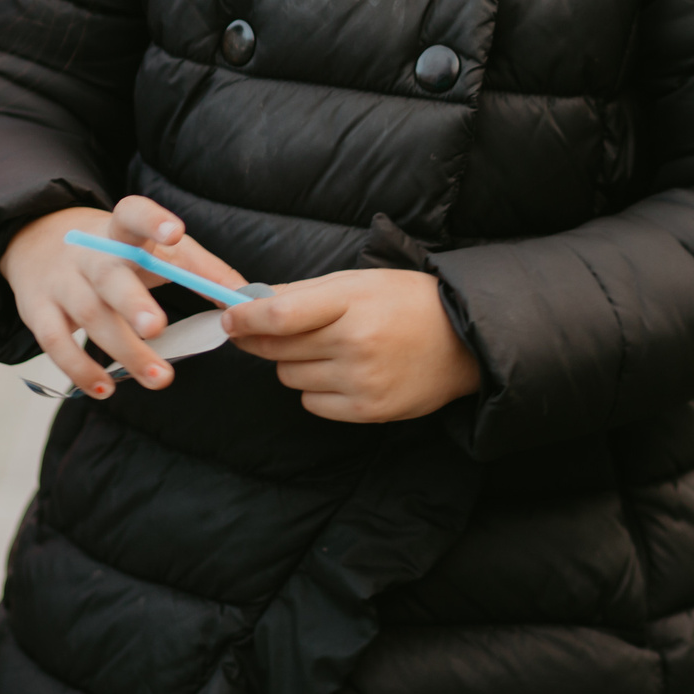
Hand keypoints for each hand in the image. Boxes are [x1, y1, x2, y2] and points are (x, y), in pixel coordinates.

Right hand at [0, 197, 244, 400]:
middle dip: (133, 302)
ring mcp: (59, 282)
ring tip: (161, 378)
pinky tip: (107, 388)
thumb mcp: (153, 247)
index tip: (175, 232)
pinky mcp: (37, 310)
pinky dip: (80, 369)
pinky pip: (55, 343)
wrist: (37, 240)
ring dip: (125, 351)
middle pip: (109, 276)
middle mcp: (87, 253)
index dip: (152, 221)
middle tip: (158, 327)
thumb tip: (246, 297)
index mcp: (120, 229)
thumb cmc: (117, 250)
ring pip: (89, 317)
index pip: (133, 214)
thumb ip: (200, 268)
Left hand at [222, 269, 479, 423]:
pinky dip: (315, 389)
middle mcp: (356, 342)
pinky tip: (341, 372)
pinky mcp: (367, 411)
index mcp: (352, 301)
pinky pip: (312, 403)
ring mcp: (361, 380)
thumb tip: (250, 303)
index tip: (230, 318)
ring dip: (295, 363)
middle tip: (264, 331)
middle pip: (278, 348)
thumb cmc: (407, 302)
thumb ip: (303, 294)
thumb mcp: (358, 282)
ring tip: (327, 349)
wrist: (463, 341)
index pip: (280, 314)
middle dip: (263, 339)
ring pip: (290, 377)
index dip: (245, 318)